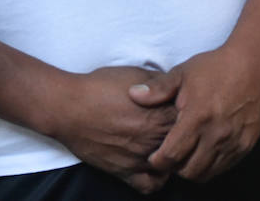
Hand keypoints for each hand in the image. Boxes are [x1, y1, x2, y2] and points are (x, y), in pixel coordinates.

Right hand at [43, 66, 177, 193]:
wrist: (68, 107)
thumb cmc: (98, 86)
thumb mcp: (134, 74)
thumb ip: (159, 83)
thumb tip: (174, 86)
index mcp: (159, 114)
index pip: (191, 119)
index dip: (190, 114)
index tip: (185, 109)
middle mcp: (154, 140)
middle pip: (185, 144)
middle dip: (184, 136)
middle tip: (174, 127)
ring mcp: (140, 158)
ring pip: (172, 167)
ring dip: (172, 157)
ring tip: (164, 145)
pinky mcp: (125, 172)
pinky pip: (150, 185)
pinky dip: (155, 179)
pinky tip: (152, 166)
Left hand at [134, 44, 259, 182]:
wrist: (251, 65)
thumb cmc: (214, 67)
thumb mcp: (181, 73)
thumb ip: (157, 89)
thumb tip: (133, 94)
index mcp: (197, 117)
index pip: (173, 154)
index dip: (159, 161)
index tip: (153, 157)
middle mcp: (217, 134)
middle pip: (190, 171)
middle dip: (175, 168)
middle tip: (170, 156)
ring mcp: (234, 141)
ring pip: (209, 173)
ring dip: (194, 168)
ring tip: (186, 155)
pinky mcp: (246, 144)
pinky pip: (226, 166)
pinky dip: (213, 165)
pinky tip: (205, 151)